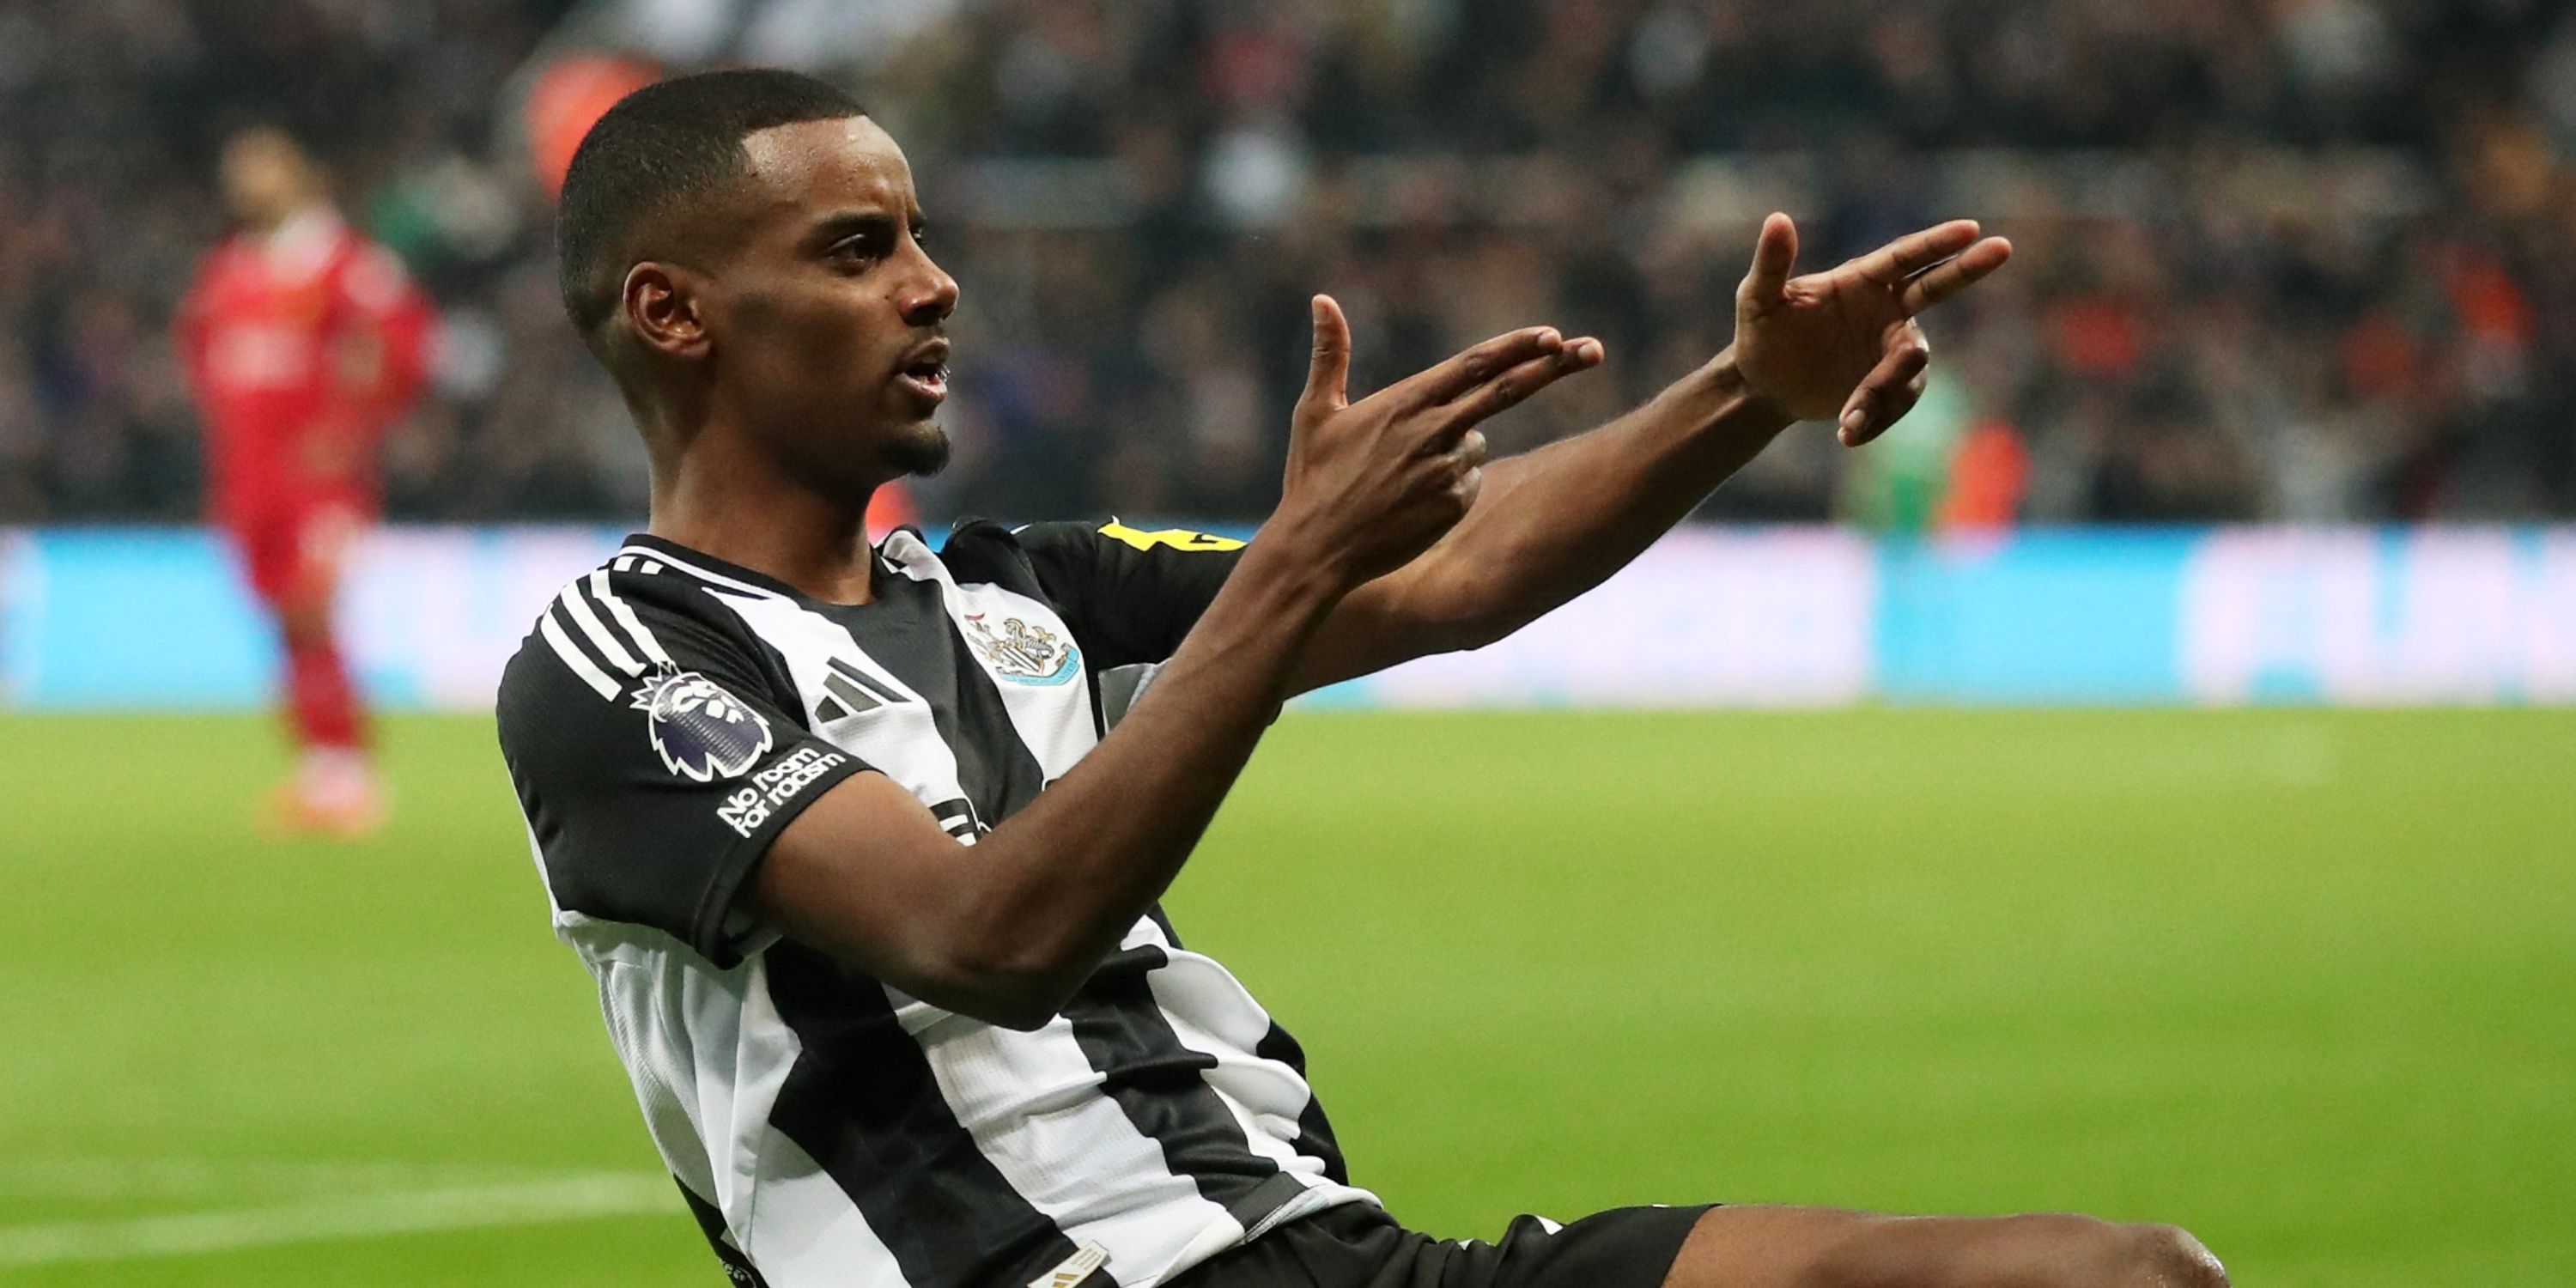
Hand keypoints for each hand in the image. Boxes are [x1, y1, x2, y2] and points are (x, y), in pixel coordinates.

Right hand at [1274, 295, 1601, 587]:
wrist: (1317, 550)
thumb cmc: (1312, 479)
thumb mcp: (1316, 413)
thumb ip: (1329, 355)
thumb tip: (1322, 299)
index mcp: (1405, 402)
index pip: (1474, 365)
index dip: (1517, 347)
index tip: (1553, 334)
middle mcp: (1433, 432)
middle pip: (1507, 392)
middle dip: (1553, 368)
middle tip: (1593, 350)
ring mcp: (1447, 471)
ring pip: (1477, 444)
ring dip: (1456, 447)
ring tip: (1401, 475)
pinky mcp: (1453, 506)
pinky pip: (1468, 483)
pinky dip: (1451, 485)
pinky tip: (1411, 500)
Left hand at [1733, 214, 2012, 445]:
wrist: (1763, 386)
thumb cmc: (1760, 333)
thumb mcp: (1757, 299)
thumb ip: (1771, 263)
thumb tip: (1777, 219)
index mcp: (1860, 280)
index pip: (1904, 256)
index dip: (1936, 243)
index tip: (1971, 228)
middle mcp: (1885, 308)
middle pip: (1936, 286)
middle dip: (1967, 269)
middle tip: (2004, 247)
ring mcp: (1891, 345)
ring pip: (1912, 364)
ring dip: (1884, 392)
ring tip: (1848, 420)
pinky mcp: (1889, 383)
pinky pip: (1899, 400)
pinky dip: (1877, 417)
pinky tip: (1848, 434)